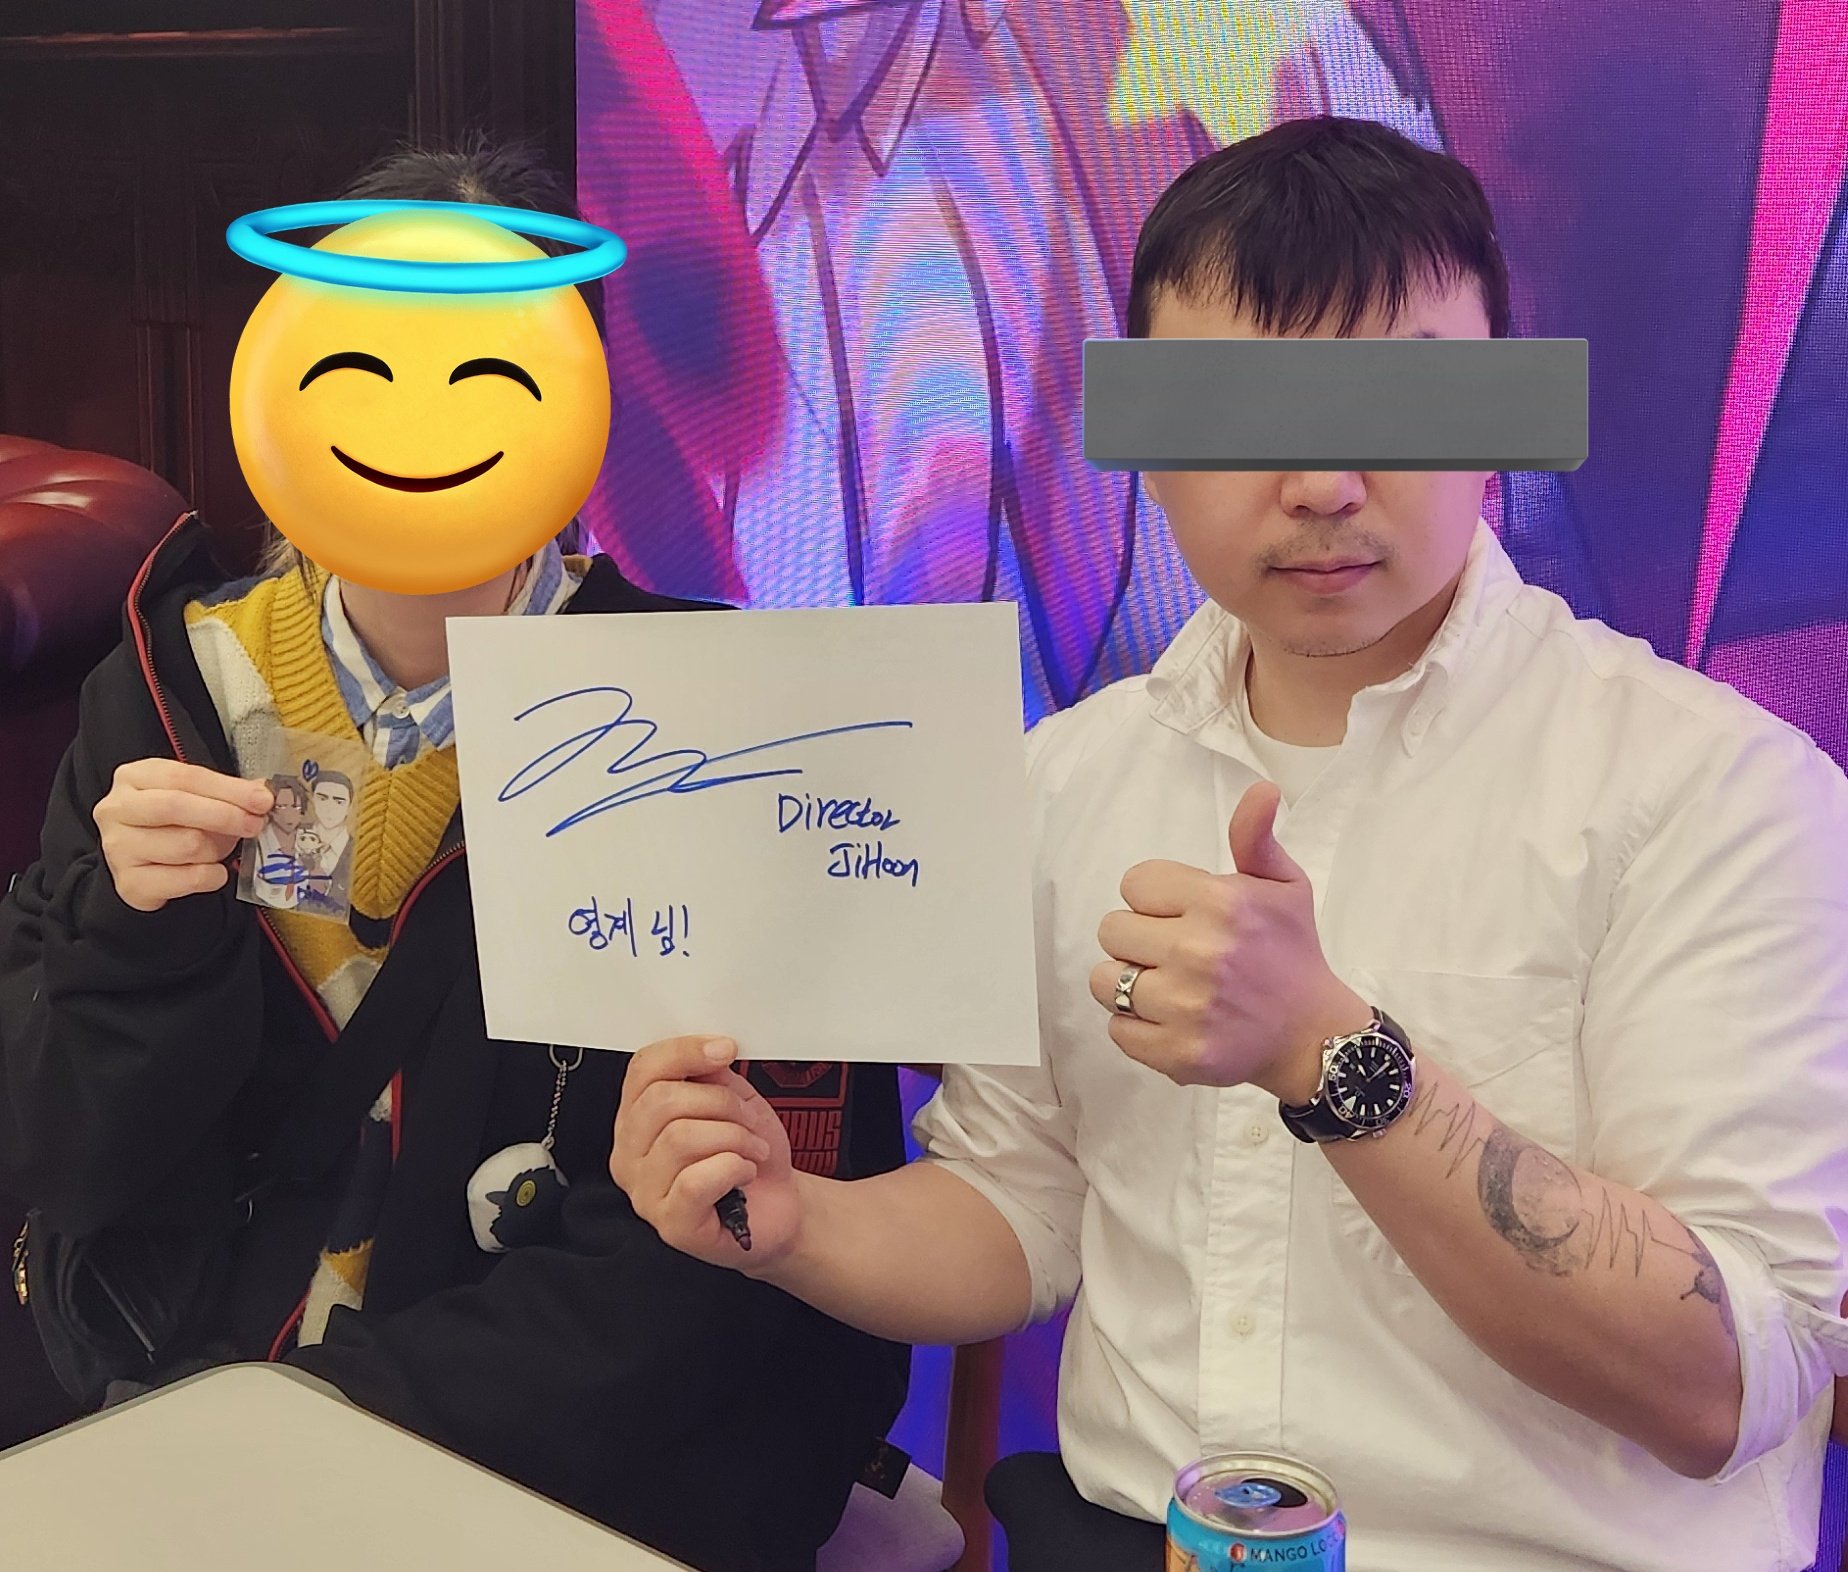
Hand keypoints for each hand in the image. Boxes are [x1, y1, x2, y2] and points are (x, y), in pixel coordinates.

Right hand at [92, 760, 271, 912]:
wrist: (143, 867)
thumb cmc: (172, 825)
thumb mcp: (195, 798)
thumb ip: (226, 792)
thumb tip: (262, 792)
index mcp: (134, 777)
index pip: (185, 776)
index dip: (228, 788)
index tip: (262, 800)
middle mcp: (117, 809)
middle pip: (176, 806)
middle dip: (224, 815)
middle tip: (255, 824)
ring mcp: (118, 847)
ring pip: (187, 845)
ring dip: (216, 849)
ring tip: (218, 849)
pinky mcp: (130, 883)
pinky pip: (190, 878)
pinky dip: (213, 875)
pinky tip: (212, 871)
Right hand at [610, 1035, 799, 1269]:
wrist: (778, 1204)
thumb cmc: (749, 1155)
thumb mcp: (732, 1099)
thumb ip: (710, 1073)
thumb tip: (708, 1049)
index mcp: (637, 1118)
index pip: (642, 1070)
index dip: (685, 1051)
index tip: (726, 1049)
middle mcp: (630, 1155)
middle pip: (661, 1101)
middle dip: (721, 1102)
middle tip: (748, 1118)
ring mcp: (645, 1193)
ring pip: (680, 1138)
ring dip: (734, 1137)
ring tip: (753, 1149)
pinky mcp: (671, 1225)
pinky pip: (694, 1182)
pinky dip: (733, 1168)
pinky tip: (744, 1173)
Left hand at [1089, 781, 1369, 1095]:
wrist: (1314, 1036)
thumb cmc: (1292, 953)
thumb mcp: (1285, 886)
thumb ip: (1256, 838)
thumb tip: (1261, 790)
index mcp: (1220, 903)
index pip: (1134, 884)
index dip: (1154, 899)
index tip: (1182, 915)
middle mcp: (1198, 952)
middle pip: (1111, 930)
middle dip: (1139, 939)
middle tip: (1174, 953)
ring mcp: (1185, 1006)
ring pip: (1104, 981)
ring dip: (1129, 983)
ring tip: (1167, 987)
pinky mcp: (1177, 1052)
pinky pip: (1117, 1029)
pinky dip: (1137, 1027)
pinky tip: (1171, 1020)